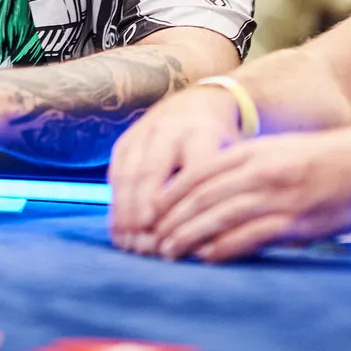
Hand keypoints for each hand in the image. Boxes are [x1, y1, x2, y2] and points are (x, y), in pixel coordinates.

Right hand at [108, 84, 242, 252]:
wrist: (198, 103)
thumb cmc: (223, 143)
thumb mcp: (234, 160)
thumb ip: (226, 193)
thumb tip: (212, 246)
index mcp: (202, 132)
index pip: (193, 171)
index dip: (186, 205)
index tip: (185, 239)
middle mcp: (169, 129)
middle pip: (152, 171)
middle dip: (147, 211)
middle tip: (148, 247)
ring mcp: (143, 133)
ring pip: (129, 174)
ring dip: (127, 212)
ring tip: (131, 245)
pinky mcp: (125, 142)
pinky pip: (115, 174)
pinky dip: (116, 205)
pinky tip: (120, 233)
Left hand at [142, 119, 350, 261]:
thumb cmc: (331, 159)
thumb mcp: (282, 152)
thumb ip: (250, 168)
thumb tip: (220, 192)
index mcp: (253, 152)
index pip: (197, 173)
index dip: (169, 195)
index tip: (150, 212)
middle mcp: (259, 171)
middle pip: (200, 196)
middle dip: (170, 219)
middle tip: (149, 239)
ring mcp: (276, 195)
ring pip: (218, 216)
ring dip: (188, 236)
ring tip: (168, 253)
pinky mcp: (296, 220)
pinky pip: (250, 235)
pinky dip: (224, 248)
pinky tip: (207, 258)